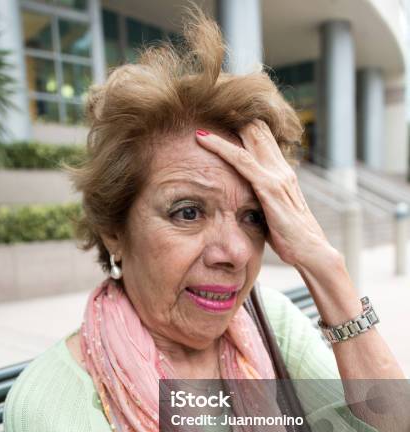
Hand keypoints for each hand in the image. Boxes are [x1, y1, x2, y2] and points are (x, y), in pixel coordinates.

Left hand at [195, 120, 339, 271]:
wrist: (312, 251)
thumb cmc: (291, 238)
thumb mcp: (273, 213)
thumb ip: (261, 201)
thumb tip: (244, 202)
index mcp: (281, 173)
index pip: (263, 136)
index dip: (243, 120)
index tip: (220, 110)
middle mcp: (280, 168)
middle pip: (256, 128)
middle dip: (233, 111)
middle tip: (208, 98)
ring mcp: (276, 176)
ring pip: (248, 136)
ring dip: (224, 121)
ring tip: (201, 108)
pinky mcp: (269, 187)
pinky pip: (241, 160)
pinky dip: (220, 146)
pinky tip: (202, 138)